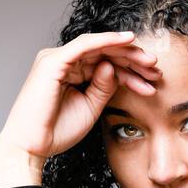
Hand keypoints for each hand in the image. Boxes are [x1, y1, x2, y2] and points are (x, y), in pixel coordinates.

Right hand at [0, 31, 161, 187]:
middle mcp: (63, 61)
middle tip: (156, 70)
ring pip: (99, 48)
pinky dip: (108, 40)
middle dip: (133, 61)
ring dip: (126, 53)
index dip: (131, 71)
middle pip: (105, 54)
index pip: (106, 64)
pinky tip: (129, 41)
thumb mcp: (91, 107)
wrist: (32, 147)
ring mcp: (57, 58)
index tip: (153, 82)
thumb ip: (104, 87)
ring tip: (149, 63)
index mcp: (70, 71)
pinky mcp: (54, 61)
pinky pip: (85, 45)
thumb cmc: (56, 131)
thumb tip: (115, 67)